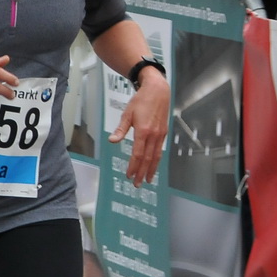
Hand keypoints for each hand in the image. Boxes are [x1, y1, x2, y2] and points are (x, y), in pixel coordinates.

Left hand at [109, 67, 168, 184]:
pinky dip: (156, 160)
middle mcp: (153, 135)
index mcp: (143, 131)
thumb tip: (112, 141)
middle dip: (142, 172)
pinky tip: (153, 166)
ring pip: (156, 156)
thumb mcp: (127, 114)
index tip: (129, 175)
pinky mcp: (164, 133)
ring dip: (151, 169)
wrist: (158, 91)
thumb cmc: (141, 101)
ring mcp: (160, 134)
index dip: (133, 166)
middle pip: (148, 159)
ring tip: (147, 180)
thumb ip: (120, 129)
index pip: (137, 154)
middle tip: (138, 184)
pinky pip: (160, 150)